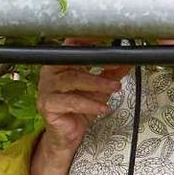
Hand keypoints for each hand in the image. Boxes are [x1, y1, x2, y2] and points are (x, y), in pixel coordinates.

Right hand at [31, 44, 129, 174]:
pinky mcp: (48, 105)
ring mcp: (46, 89)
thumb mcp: (98, 89)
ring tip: (115, 88)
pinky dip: (90, 105)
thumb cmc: (78, 109)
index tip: (106, 39)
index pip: (72, 45)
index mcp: (60, 64)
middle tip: (118, 65)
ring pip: (73, 80)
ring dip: (98, 84)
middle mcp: (50, 73)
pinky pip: (71, 102)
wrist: (66, 135)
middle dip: (98, 63)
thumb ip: (110, 74)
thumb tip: (126, 61)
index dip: (88, 40)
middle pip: (74, 62)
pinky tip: (103, 108)